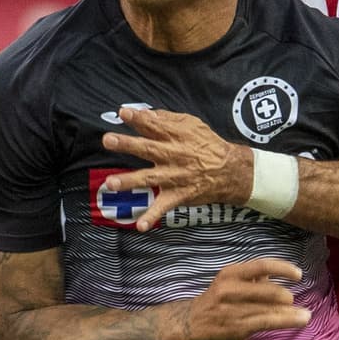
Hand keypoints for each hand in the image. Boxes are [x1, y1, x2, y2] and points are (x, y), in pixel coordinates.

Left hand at [101, 108, 251, 232]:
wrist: (230, 171)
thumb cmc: (208, 145)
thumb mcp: (192, 124)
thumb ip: (167, 119)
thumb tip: (144, 113)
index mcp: (176, 136)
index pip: (154, 124)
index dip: (138, 118)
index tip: (123, 113)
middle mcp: (173, 156)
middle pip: (147, 149)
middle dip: (127, 145)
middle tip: (108, 140)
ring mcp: (174, 177)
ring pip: (149, 178)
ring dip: (129, 181)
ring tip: (111, 183)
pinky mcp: (177, 195)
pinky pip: (163, 207)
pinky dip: (152, 217)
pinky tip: (141, 226)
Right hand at [181, 259, 310, 339]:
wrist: (190, 322)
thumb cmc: (215, 300)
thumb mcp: (228, 281)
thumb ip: (252, 278)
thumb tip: (275, 275)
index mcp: (231, 274)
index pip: (261, 265)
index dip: (283, 268)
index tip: (298, 274)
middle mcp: (231, 289)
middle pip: (269, 290)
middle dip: (285, 296)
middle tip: (291, 300)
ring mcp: (234, 309)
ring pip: (271, 309)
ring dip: (292, 312)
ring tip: (306, 315)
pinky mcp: (238, 327)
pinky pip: (268, 322)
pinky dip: (287, 321)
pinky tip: (300, 320)